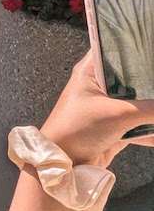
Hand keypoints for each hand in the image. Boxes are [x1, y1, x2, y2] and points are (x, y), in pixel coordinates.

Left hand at [40, 51, 153, 167]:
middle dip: (147, 81)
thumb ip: (150, 110)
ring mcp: (105, 107)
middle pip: (129, 77)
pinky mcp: (112, 128)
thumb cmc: (79, 127)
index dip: (132, 47)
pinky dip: (149, 129)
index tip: (151, 48)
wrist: (65, 163)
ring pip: (135, 102)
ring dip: (150, 107)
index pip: (113, 49)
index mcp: (90, 71)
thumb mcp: (119, 114)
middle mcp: (97, 85)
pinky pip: (136, 124)